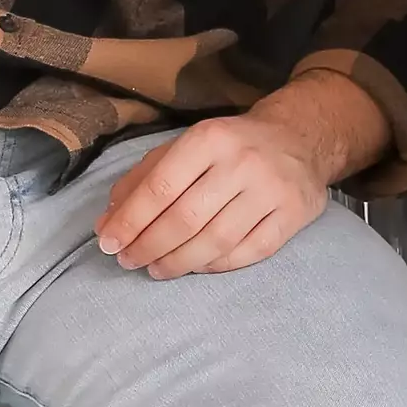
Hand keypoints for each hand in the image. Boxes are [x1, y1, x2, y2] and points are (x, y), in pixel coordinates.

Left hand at [94, 109, 341, 278]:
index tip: (109, 243)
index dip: (130, 221)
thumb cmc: (230, 146)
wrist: (299, 137)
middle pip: (185, 219)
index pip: (161, 187)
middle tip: (129, 261)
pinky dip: (218, 265)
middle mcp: (243, 162)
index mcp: (210, 138)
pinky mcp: (294, 213)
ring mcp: (272, 190)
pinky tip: (197, 266)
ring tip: (156, 269)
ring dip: (178, 262)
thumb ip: (143, 180)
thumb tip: (108, 222)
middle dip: (149, 246)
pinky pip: (250, 252)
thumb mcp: (185, 147)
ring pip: (216, 241)